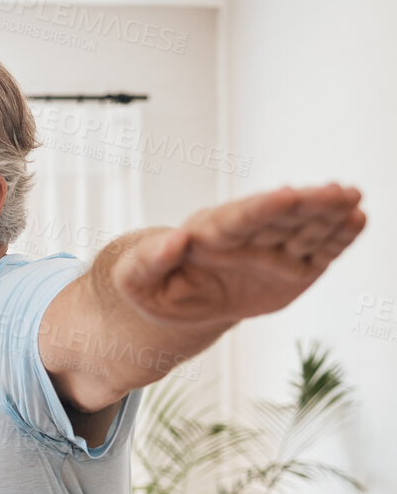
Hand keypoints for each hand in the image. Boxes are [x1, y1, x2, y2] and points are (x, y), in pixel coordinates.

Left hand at [114, 183, 365, 332]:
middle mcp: (248, 234)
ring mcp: (273, 249)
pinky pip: (319, 252)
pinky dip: (338, 238)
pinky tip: (358, 220)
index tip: (286, 195)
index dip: (262, 208)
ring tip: (354, 202)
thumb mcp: (135, 280)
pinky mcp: (294, 267)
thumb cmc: (152, 285)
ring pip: (305, 230)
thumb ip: (148, 261)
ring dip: (330, 216)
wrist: (179, 302)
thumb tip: (172, 239)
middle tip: (338, 192)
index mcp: (210, 233)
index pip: (239, 218)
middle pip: (280, 217)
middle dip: (308, 204)